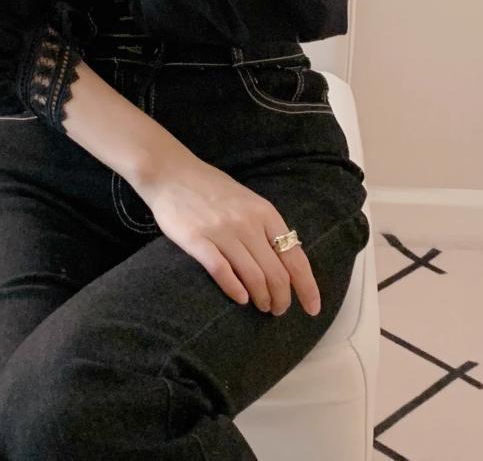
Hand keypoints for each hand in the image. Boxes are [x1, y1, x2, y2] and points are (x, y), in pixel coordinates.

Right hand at [134, 151, 323, 316]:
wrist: (170, 173)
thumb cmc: (210, 188)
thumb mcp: (247, 200)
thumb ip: (265, 226)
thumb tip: (286, 260)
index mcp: (264, 212)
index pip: (295, 257)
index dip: (307, 287)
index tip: (312, 309)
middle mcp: (247, 223)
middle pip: (276, 274)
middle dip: (282, 299)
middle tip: (277, 310)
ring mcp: (222, 232)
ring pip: (254, 277)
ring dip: (262, 299)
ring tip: (261, 307)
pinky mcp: (197, 240)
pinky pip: (222, 272)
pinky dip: (235, 291)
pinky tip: (240, 298)